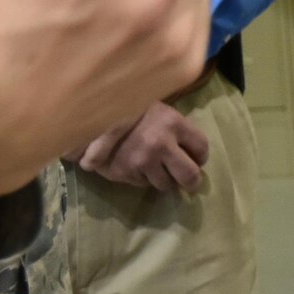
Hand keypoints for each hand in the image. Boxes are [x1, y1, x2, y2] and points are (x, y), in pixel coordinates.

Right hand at [80, 101, 209, 191]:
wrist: (91, 113)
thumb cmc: (130, 108)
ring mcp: (142, 161)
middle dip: (191, 182)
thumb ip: (177, 130)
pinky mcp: (125, 173)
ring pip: (165, 185)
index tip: (195, 159)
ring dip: (163, 179)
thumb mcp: (159, 110)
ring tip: (155, 167)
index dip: (200, 157)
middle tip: (187, 182)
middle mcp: (161, 144)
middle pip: (190, 176)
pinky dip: (142, 178)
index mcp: (173, 123)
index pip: (202, 148)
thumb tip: (194, 156)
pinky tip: (135, 164)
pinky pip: (143, 184)